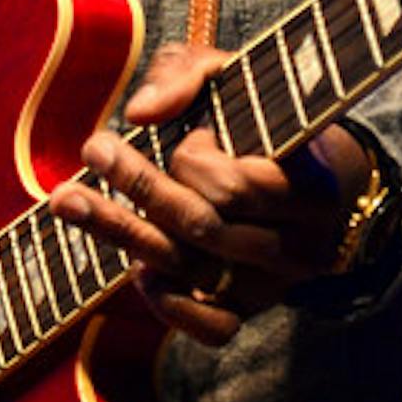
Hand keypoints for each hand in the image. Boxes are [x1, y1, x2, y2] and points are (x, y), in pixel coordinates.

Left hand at [49, 41, 374, 346]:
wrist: (333, 180)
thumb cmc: (269, 117)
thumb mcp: (237, 74)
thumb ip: (187, 73)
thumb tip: (139, 113)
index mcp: (311, 178)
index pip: (235, 186)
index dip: (192, 161)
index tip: (181, 136)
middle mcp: (303, 239)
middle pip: (203, 227)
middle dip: (139, 185)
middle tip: (94, 147)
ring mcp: (280, 281)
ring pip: (194, 271)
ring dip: (123, 233)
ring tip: (68, 199)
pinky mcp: (258, 308)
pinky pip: (211, 328)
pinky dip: (167, 302)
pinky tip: (134, 267)